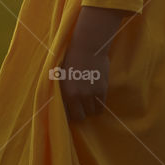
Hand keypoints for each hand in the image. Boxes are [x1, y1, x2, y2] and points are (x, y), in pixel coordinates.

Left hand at [58, 5, 129, 122]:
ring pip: (92, 112)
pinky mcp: (102, 89)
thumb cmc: (71, 58)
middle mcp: (78, 95)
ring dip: (90, 109)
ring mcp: (91, 93)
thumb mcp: (62, 76)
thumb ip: (63, 91)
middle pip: (80, 116)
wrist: (87, 47)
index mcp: (66, 92)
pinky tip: (96, 99)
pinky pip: (101, 106)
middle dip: (80, 113)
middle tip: (81, 107)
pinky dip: (99, 105)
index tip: (70, 113)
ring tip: (89, 102)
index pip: (66, 115)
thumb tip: (65, 104)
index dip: (68, 116)